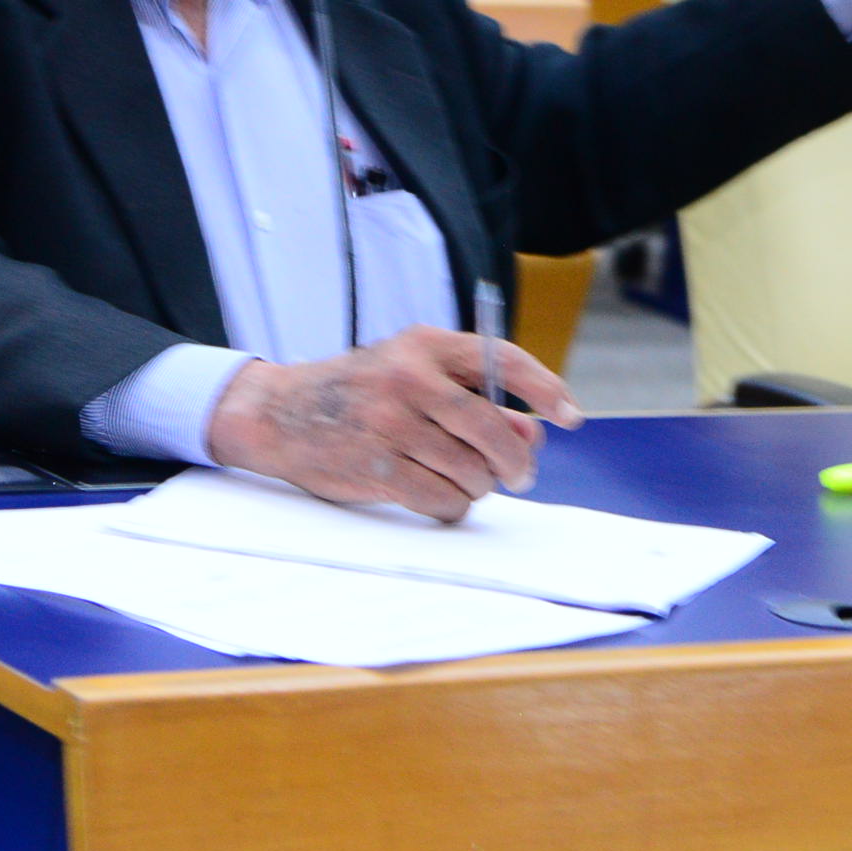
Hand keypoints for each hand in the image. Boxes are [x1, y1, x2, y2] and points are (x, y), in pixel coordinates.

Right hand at [204, 326, 583, 521]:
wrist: (281, 413)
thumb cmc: (360, 393)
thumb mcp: (415, 376)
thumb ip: (474, 399)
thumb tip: (533, 436)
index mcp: (426, 345)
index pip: (504, 361)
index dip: (545, 390)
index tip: (570, 415)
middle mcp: (410, 378)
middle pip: (494, 430)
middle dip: (515, 462)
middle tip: (517, 476)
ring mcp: (392, 423)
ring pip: (472, 471)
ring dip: (477, 485)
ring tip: (460, 479)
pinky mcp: (377, 466)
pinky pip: (443, 499)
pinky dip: (450, 505)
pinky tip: (438, 494)